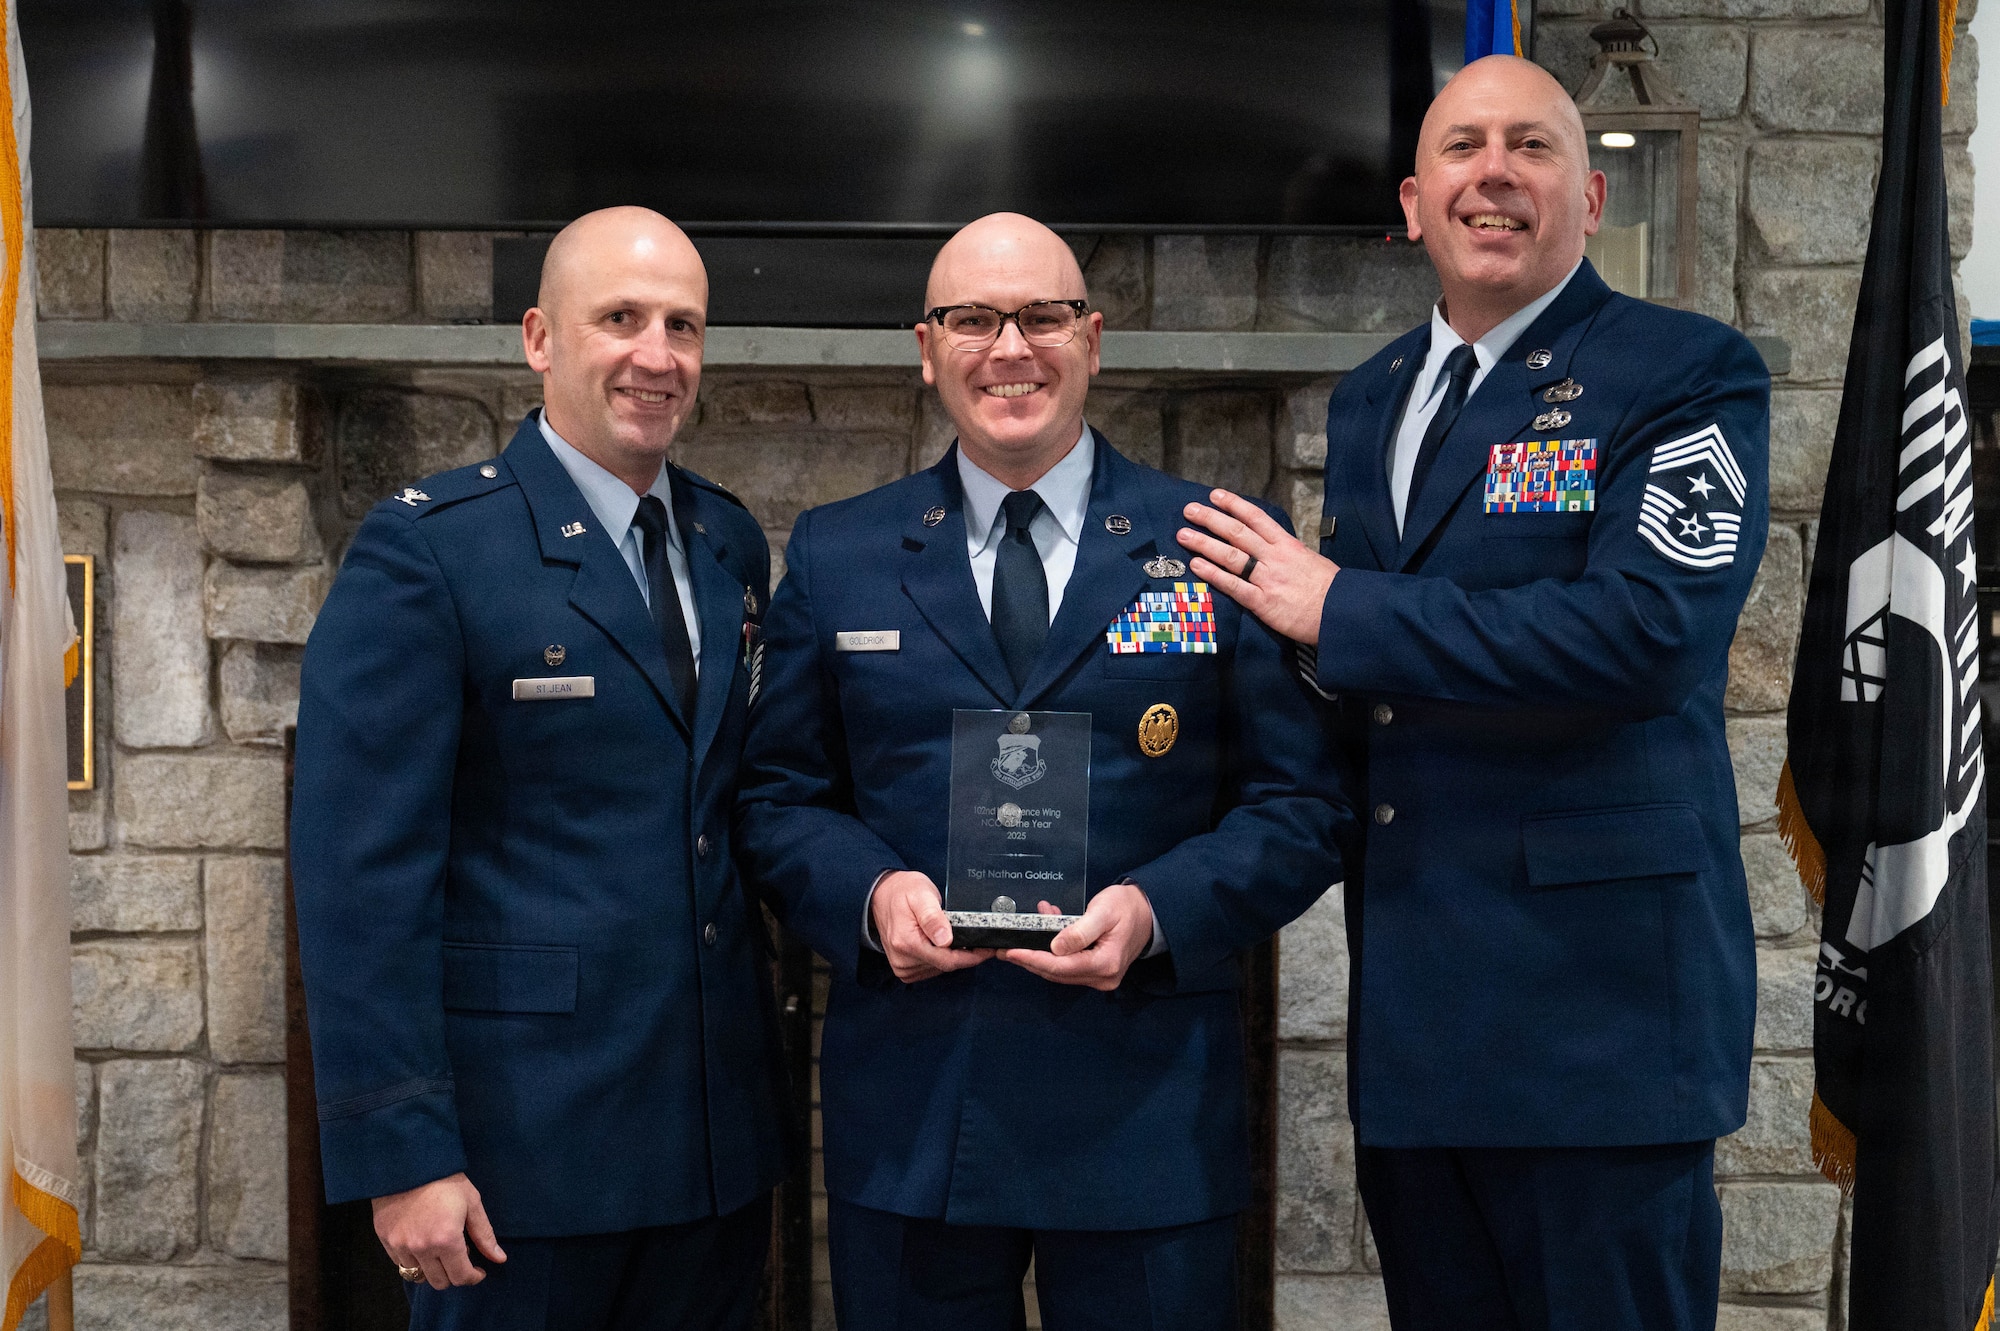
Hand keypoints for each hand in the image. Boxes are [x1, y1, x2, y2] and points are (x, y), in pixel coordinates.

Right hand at [373, 1172, 505, 1289]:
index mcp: (446, 1240)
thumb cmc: (445, 1180)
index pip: (460, 1276)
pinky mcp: (385, 1240)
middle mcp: (421, 1248)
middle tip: (460, 1257)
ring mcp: (400, 1246)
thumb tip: (499, 1258)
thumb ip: (484, 1234)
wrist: (409, 1163)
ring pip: (418, 1276)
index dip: (473, 1277)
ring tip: (440, 1250)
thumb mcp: (471, 1203)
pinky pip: (400, 1263)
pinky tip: (422, 1244)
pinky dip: (414, 1261)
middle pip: (439, 1282)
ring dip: (433, 1269)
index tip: (479, 1270)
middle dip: (454, 1274)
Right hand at [871, 870, 992, 982]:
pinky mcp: (904, 969)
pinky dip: (941, 958)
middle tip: (977, 940)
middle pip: (946, 966)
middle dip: (964, 955)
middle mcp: (902, 960)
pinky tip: (942, 944)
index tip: (987, 950)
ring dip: (952, 957)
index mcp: (907, 943)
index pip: (947, 961)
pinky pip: (931, 969)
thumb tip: (946, 939)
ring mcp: (902, 966)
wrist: (882, 894)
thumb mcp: (922, 895)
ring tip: (958, 938)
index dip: (971, 957)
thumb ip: (933, 917)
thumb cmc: (903, 891)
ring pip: (940, 969)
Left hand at [1000, 882, 1153, 990]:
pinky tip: (1045, 930)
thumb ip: (1079, 931)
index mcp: (1105, 964)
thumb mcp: (1103, 912)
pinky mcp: (1096, 972)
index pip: (1060, 967)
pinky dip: (1053, 952)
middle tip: (1005, 949)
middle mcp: (1103, 977)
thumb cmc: (1127, 907)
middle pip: (1057, 973)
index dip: (1033, 959)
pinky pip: (1068, 965)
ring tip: (1022, 935)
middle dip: (1029, 960)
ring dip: (1039, 954)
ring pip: (1060, 971)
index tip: (1011, 952)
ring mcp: (1100, 978)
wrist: (1150, 912)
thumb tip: (1055, 947)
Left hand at [1179, 490, 1337, 644]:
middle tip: (1190, 510)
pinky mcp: (1262, 602)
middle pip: (1237, 533)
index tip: (1215, 496)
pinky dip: (1213, 574)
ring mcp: (1267, 579)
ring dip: (1204, 543)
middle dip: (1211, 520)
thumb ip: (1288, 553)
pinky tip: (1196, 565)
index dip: (1234, 505)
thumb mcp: (1311, 561)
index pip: (1257, 518)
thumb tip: (1272, 547)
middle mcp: (1274, 557)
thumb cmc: (1330, 589)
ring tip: (1184, 535)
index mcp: (1288, 545)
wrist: (1341, 613)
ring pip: (1230, 556)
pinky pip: (1233, 585)